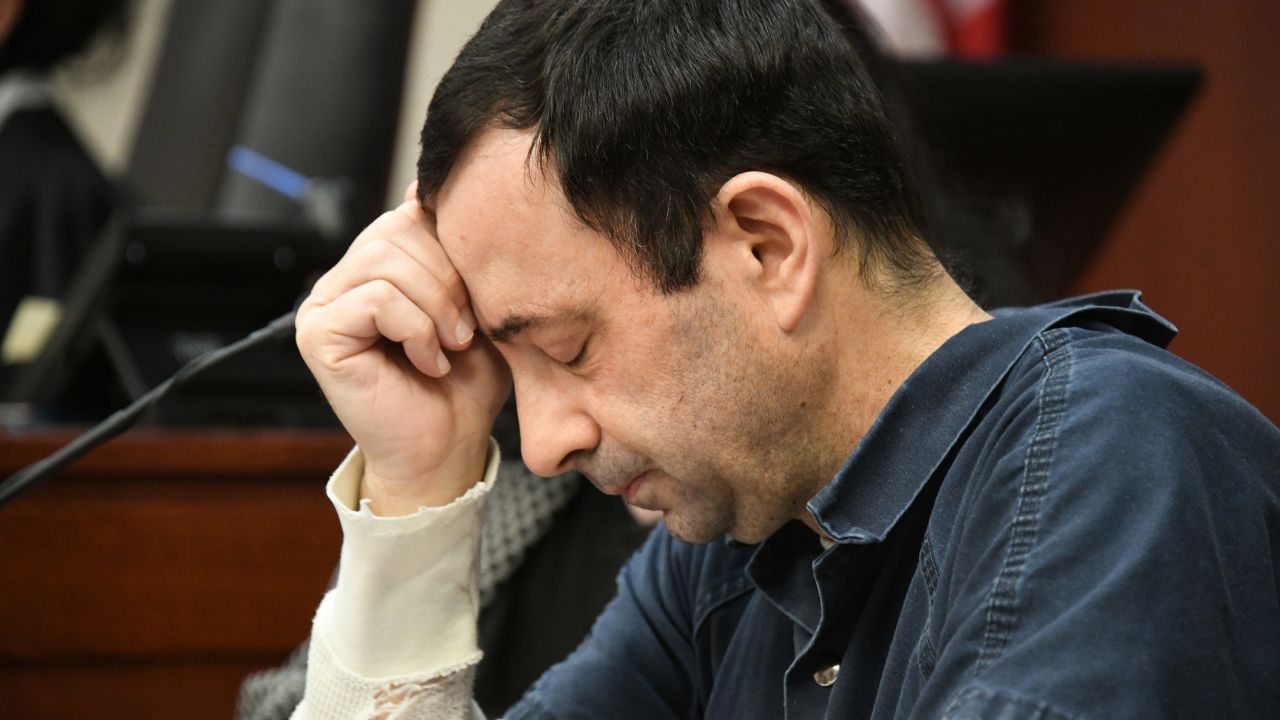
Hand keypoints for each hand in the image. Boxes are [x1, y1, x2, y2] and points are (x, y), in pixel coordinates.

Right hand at [295, 184, 510, 513]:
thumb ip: (457, 249)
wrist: (449, 447)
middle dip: (450, 279)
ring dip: (436, 308)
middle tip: (467, 331)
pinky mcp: (317, 334)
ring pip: (388, 262)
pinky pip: (376, 299)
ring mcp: (324, 303)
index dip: (455, 250)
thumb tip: (426, 182)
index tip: (476, 301)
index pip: (414, 214)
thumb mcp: (477, 303)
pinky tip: (427, 361)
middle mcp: (345, 277)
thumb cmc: (466, 382)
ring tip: (449, 346)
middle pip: (400, 230)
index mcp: (379, 263)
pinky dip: (416, 330)